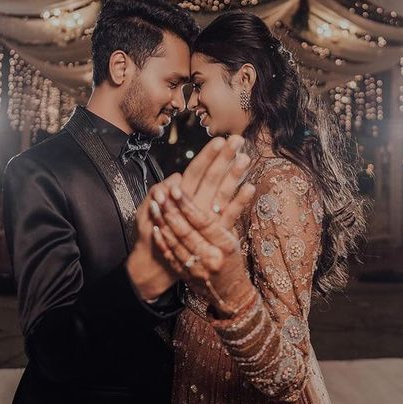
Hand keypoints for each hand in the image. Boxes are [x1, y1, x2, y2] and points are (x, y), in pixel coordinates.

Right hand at [127, 135, 249, 299]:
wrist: (157, 264)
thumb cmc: (156, 231)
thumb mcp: (152, 209)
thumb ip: (163, 190)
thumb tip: (177, 177)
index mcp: (179, 197)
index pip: (195, 171)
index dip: (207, 156)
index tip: (219, 140)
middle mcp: (193, 206)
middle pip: (210, 178)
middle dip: (223, 158)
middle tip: (237, 140)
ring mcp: (205, 220)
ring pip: (222, 193)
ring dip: (234, 175)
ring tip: (246, 158)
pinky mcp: (215, 235)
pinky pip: (229, 216)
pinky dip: (240, 201)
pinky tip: (250, 187)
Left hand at [150, 180, 256, 317]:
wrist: (230, 293)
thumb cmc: (234, 260)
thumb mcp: (235, 237)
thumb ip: (227, 215)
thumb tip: (224, 188)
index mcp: (225, 245)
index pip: (203, 222)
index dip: (188, 205)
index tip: (176, 190)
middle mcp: (211, 258)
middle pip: (186, 231)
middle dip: (171, 211)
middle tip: (161, 194)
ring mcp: (197, 269)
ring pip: (176, 242)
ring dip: (163, 223)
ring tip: (155, 205)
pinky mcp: (185, 276)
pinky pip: (171, 256)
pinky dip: (162, 241)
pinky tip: (155, 227)